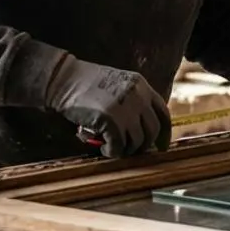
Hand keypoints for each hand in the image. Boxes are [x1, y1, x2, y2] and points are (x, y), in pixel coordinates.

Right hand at [44, 55, 171, 157]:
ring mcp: (125, 108)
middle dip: (143, 145)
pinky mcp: (110, 120)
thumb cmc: (86, 85)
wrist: (64, 79)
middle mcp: (138, 96)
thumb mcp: (118, 85)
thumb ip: (133, 101)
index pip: (163, 113)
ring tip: (112, 146)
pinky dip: (112, 151)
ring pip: (137, 141)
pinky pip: (119, 146)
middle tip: (131, 151)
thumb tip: (142, 131)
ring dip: (125, 149)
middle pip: (152, 130)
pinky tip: (104, 148)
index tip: (162, 146)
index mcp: (141, 86)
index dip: (164, 133)